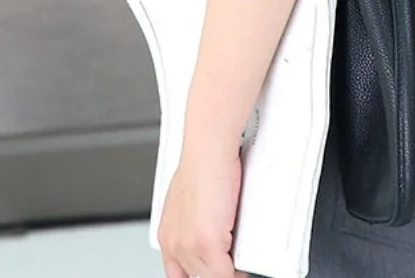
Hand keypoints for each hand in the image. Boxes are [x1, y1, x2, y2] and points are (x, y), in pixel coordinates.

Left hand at [159, 146, 242, 277]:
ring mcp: (189, 246)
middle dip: (218, 270)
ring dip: (230, 270)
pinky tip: (245, 260)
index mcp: (169, 235)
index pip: (180, 271)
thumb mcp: (196, 197)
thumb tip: (219, 225)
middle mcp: (175, 244)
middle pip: (198, 275)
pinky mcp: (208, 243)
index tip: (216, 269)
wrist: (209, 149)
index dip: (200, 272)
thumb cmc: (206, 162)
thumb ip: (202, 219)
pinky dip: (239, 270)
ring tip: (243, 258)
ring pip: (212, 276)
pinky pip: (226, 274)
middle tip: (234, 262)